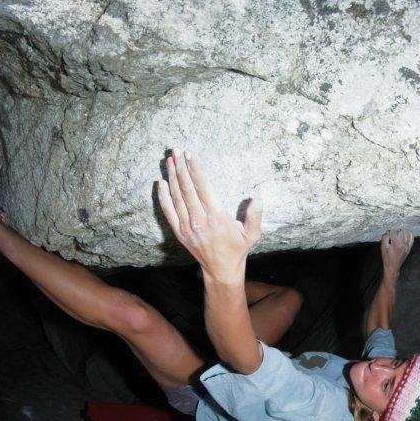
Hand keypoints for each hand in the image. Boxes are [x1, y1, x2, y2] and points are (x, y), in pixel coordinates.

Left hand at [157, 150, 261, 282]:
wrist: (221, 269)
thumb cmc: (238, 248)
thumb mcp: (252, 234)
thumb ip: (255, 217)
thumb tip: (258, 199)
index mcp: (217, 218)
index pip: (203, 188)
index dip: (196, 170)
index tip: (192, 155)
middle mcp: (199, 221)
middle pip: (187, 189)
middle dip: (181, 168)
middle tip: (177, 150)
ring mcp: (187, 227)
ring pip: (176, 197)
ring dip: (172, 177)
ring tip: (169, 160)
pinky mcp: (179, 232)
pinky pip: (168, 211)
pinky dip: (163, 196)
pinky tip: (161, 182)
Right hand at [380, 229, 413, 276]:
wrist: (392, 266)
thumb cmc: (387, 257)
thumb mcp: (383, 247)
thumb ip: (385, 238)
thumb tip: (388, 232)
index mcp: (396, 244)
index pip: (394, 232)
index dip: (390, 231)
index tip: (388, 233)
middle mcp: (403, 244)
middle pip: (402, 231)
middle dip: (397, 230)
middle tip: (393, 233)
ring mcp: (407, 246)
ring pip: (407, 233)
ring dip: (403, 231)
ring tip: (399, 232)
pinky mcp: (409, 248)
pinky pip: (412, 239)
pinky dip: (409, 234)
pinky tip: (406, 233)